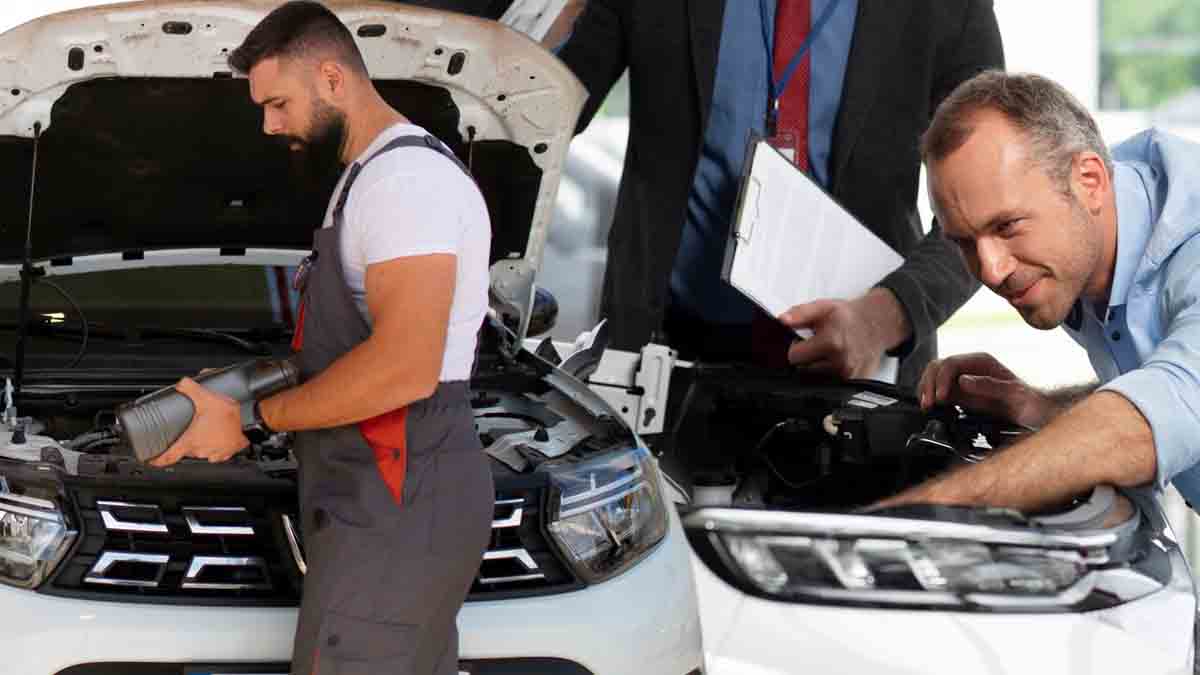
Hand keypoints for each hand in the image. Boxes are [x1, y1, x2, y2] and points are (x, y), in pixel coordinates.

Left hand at [149, 378, 248, 466]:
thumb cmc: (231, 417)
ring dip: (202, 442)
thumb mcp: (206, 397)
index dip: (157, 460)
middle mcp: (200, 450)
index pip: (168, 458)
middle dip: (186, 440)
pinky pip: (216, 453)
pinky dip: (215, 445)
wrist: (253, 422)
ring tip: (205, 430)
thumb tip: (182, 383)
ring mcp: (214, 454)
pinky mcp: (227, 453)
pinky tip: (219, 434)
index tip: (151, 460)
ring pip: (201, 450)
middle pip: (185, 449)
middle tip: (188, 430)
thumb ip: (190, 388)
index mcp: (191, 440)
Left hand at [780, 289, 907, 378]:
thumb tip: (783, 320)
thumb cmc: (849, 317)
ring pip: (817, 379)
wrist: (877, 324)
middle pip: (805, 370)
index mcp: (831, 342)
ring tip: (830, 352)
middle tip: (819, 346)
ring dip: (819, 368)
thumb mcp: (822, 307)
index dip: (796, 348)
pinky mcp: (855, 383)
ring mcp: (849, 375)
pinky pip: (832, 384)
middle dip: (808, 359)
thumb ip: (800, 314)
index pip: (794, 357)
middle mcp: (841, 362)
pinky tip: (838, 361)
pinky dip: (831, 375)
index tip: (802, 342)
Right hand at [918, 352, 1051, 427]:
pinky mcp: (958, 393)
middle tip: (929, 403)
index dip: (942, 379)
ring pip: (933, 376)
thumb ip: (989, 386)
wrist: (1036, 414)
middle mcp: (969, 368)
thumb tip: (962, 381)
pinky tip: (931, 407)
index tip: (941, 397)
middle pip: (937, 367)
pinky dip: (929, 396)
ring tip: (927, 406)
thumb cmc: (1029, 403)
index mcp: (981, 361)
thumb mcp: (1014, 394)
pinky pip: (936, 390)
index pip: (951, 363)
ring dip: (926, 389)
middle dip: (929, 384)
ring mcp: (962, 380)